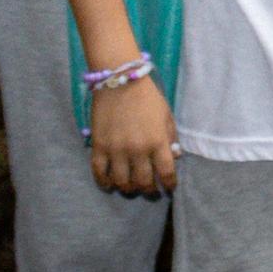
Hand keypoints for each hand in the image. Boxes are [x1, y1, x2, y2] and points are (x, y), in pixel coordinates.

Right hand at [88, 76, 176, 196]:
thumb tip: (174, 158)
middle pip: (143, 182)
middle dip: (149, 190)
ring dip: (128, 188)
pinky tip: (109, 184)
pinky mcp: (99, 147)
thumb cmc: (147, 97)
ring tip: (131, 188)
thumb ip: (171, 137)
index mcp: (157, 142)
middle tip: (150, 191)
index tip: (169, 188)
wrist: (119, 80)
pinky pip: (99, 172)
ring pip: (122, 181)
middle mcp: (137, 150)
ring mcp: (116, 150)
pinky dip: (104, 182)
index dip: (169, 184)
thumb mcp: (166, 115)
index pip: (166, 172)